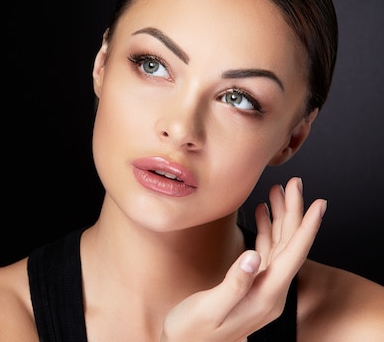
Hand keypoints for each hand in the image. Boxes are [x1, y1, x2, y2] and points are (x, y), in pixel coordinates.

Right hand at [160, 177, 326, 341]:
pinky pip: (266, 251)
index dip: (306, 227)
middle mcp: (269, 291)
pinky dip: (266, 230)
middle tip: (294, 184)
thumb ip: (234, 284)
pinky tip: (263, 214)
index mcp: (265, 296)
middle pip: (289, 245)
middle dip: (294, 212)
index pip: (292, 255)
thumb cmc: (193, 331)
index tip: (317, 203)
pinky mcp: (251, 284)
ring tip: (279, 191)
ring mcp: (261, 287)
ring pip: (279, 246)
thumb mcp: (211, 309)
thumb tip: (252, 256)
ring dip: (280, 218)